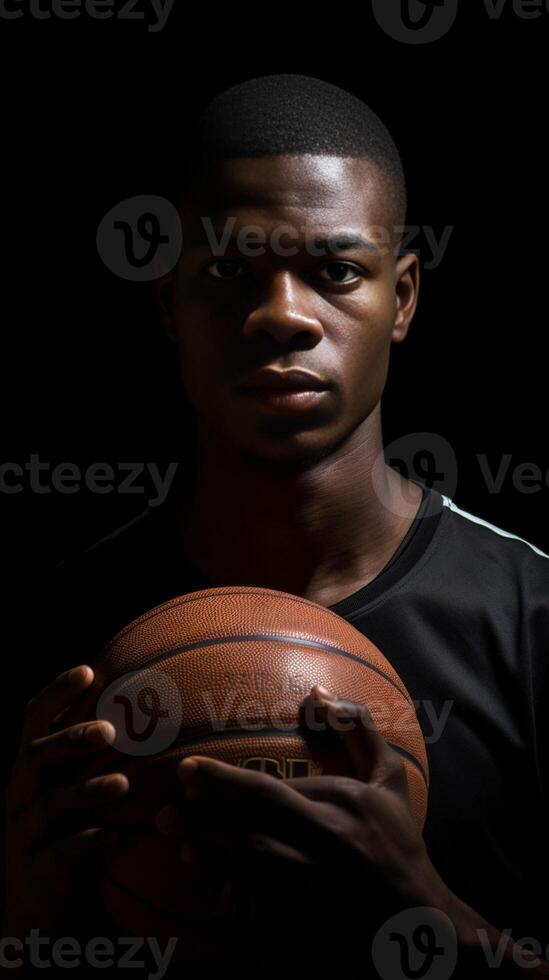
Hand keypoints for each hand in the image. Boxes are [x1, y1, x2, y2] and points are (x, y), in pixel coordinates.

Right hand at [1, 665, 128, 938]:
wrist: (39, 908)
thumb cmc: (67, 829)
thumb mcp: (70, 785)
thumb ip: (90, 752)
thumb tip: (140, 702)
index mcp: (30, 766)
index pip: (34, 717)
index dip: (57, 691)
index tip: (89, 671)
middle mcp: (21, 793)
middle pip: (36, 755)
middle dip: (70, 739)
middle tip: (109, 730)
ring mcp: (26, 832)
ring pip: (50, 804)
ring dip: (86, 790)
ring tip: (122, 785)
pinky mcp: (39, 869)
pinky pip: (64, 853)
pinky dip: (93, 842)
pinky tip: (122, 837)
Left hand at [156, 685, 452, 945]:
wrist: (419, 920)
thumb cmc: (398, 842)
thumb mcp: (388, 779)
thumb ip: (356, 729)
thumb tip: (316, 693)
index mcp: (343, 803)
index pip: (273, 790)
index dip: (224, 781)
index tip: (188, 770)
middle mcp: (328, 843)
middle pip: (257, 825)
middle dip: (207, 815)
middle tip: (165, 811)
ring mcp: (317, 886)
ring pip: (254, 867)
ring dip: (210, 854)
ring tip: (176, 841)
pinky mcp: (309, 919)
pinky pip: (260, 903)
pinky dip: (228, 890)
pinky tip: (203, 876)